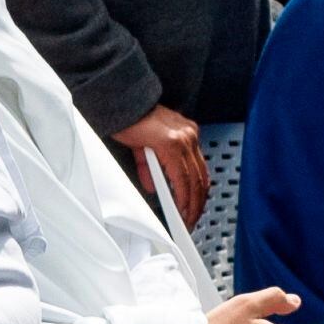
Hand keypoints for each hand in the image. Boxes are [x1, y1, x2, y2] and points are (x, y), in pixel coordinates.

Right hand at [114, 105, 207, 224]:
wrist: (121, 105)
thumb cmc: (132, 121)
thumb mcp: (145, 149)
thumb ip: (152, 169)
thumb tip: (154, 187)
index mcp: (186, 135)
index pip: (199, 169)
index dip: (198, 191)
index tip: (196, 206)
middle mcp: (189, 136)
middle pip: (201, 177)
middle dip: (198, 202)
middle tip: (192, 218)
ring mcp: (183, 139)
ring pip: (194, 179)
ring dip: (192, 202)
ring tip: (187, 217)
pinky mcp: (171, 144)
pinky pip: (181, 177)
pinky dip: (181, 195)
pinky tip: (179, 206)